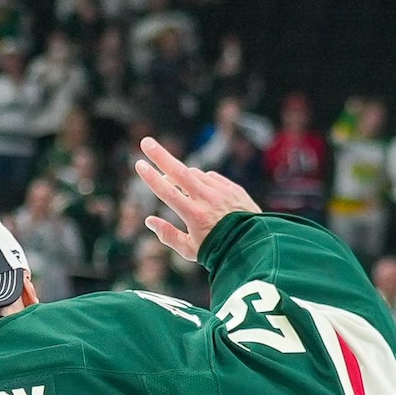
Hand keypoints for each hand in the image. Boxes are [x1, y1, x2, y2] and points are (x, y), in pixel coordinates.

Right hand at [130, 135, 257, 260]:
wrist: (256, 246)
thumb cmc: (220, 252)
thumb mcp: (191, 251)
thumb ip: (168, 235)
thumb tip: (149, 220)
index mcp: (195, 215)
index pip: (168, 192)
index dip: (151, 178)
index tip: (139, 164)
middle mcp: (208, 200)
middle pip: (180, 172)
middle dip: (161, 156)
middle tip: (146, 142)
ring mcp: (222, 191)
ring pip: (195, 174)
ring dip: (180, 175)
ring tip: (172, 183)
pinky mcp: (233, 188)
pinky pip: (211, 177)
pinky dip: (200, 180)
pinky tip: (197, 188)